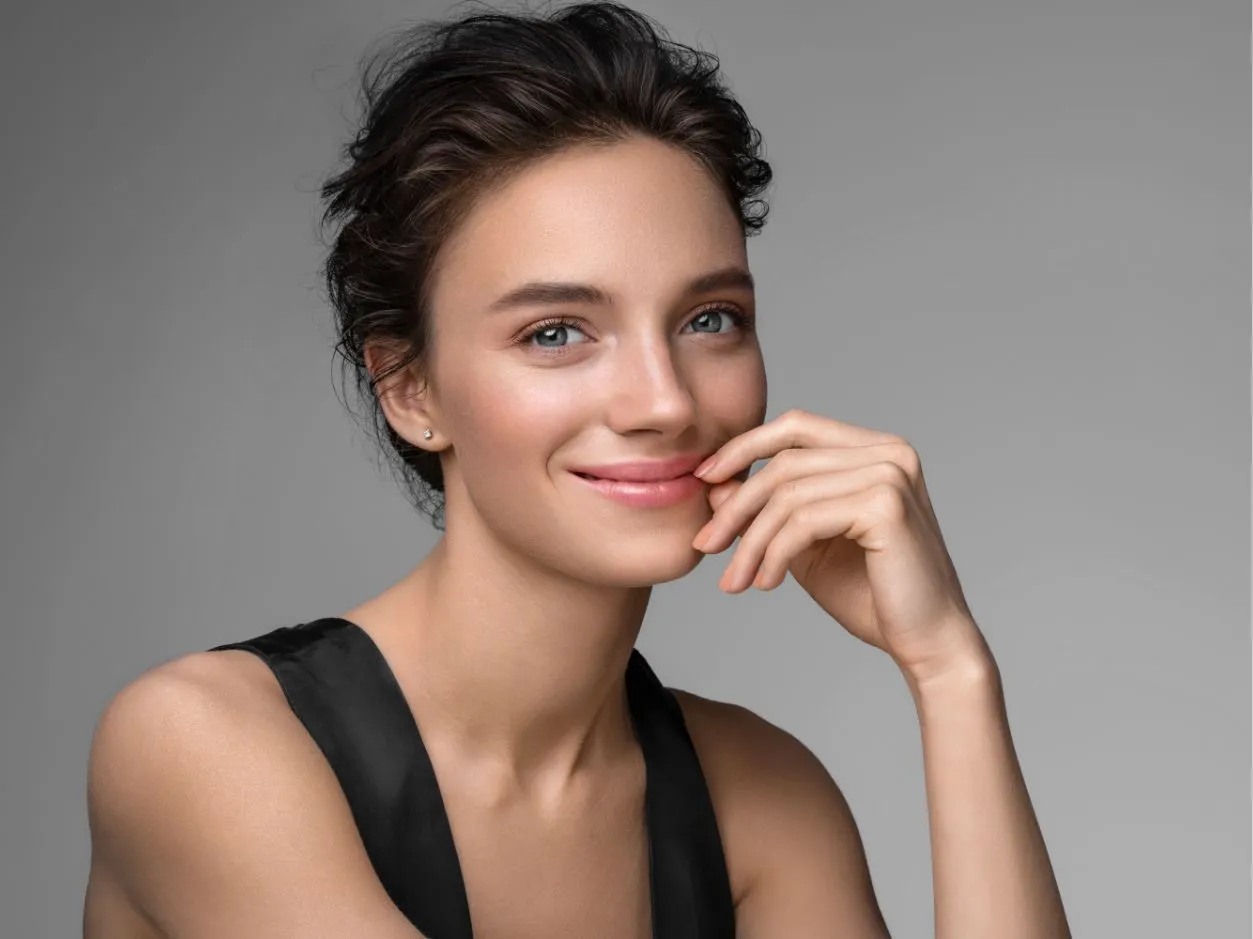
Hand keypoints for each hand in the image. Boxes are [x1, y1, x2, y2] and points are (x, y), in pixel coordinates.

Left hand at [691, 409, 988, 680]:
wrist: (926, 641)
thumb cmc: (869, 592)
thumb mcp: (803, 543)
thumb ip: (766, 509)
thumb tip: (713, 482)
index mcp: (874, 449)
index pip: (796, 427)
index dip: (744, 447)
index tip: (704, 479)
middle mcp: (889, 452)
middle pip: (785, 463)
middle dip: (736, 506)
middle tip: (706, 545)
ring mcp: (891, 474)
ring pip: (789, 495)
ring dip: (750, 542)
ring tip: (735, 580)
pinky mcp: (887, 506)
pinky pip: (804, 521)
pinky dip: (774, 554)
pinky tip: (765, 583)